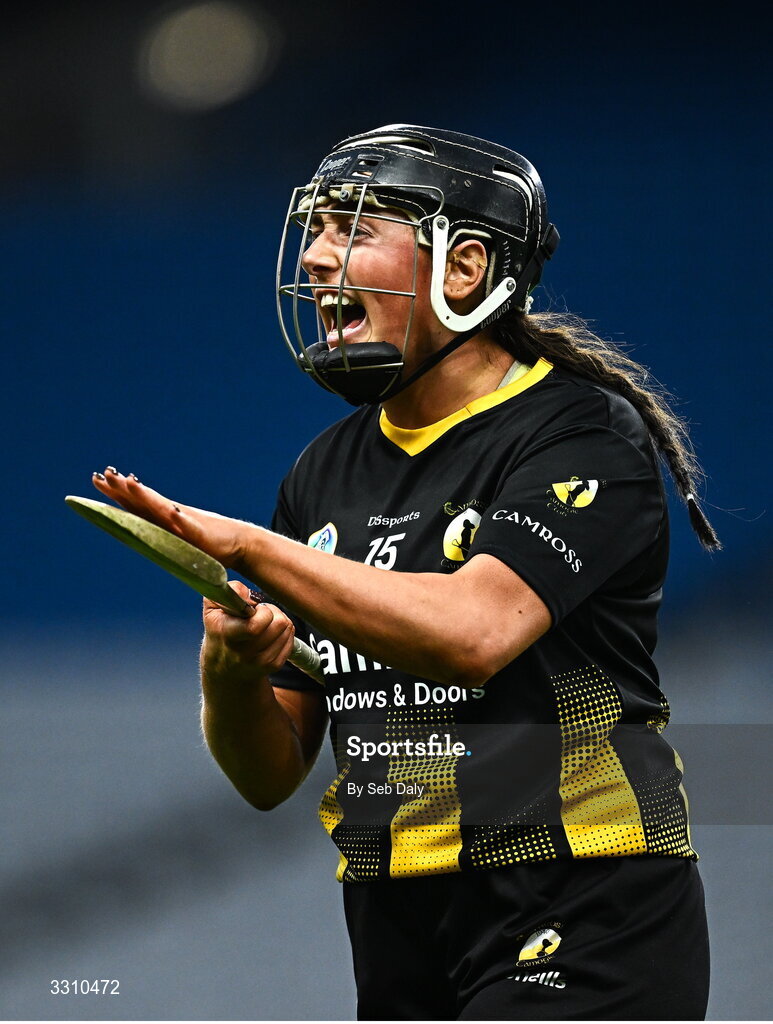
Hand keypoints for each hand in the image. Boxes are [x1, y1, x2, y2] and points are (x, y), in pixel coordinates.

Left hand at [92, 466, 247, 568]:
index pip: (134, 503)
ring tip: (132, 484)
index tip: (97, 478)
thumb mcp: (176, 533)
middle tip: (104, 474)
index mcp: (162, 517)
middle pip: (142, 500)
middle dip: (123, 487)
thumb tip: (134, 525)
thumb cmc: (207, 539)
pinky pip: (190, 526)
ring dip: (147, 495)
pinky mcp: (202, 535)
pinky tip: (174, 512)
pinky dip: (181, 519)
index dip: (116, 491)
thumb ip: (157, 528)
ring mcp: (186, 523)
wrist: (239, 542)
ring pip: (162, 507)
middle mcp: (171, 516)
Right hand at [202, 581, 295, 680]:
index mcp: (227, 633)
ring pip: (286, 630)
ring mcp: (259, 661)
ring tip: (266, 622)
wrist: (222, 666)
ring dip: (279, 620)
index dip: (262, 611)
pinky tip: (271, 633)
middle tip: (261, 613)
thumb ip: (231, 591)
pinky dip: (285, 632)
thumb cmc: (220, 629)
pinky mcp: (272, 666)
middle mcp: (243, 652)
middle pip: (278, 624)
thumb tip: (251, 597)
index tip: (255, 608)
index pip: (255, 626)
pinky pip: (290, 640)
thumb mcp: (213, 606)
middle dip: (273, 611)